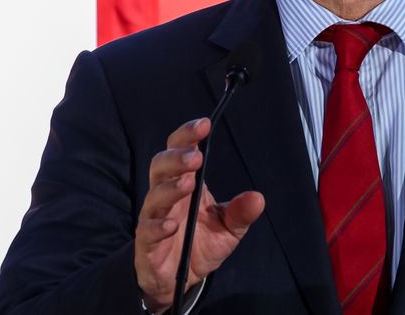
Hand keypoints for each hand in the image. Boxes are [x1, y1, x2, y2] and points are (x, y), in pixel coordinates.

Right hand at [135, 118, 264, 311]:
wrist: (177, 279)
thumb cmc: (200, 244)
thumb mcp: (228, 229)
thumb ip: (240, 213)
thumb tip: (258, 198)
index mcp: (185, 183)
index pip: (181, 150)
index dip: (188, 135)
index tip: (204, 125)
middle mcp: (166, 195)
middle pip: (161, 166)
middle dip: (176, 158)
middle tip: (194, 157)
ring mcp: (154, 217)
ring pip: (154, 195)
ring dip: (170, 188)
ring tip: (189, 183)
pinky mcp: (146, 242)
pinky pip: (147, 230)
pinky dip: (158, 226)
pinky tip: (171, 225)